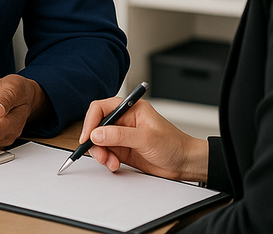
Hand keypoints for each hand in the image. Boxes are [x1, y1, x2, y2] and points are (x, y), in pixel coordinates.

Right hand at [80, 97, 207, 182]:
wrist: (185, 163)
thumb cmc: (173, 144)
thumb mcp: (146, 138)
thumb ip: (120, 135)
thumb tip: (97, 134)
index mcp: (130, 108)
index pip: (101, 108)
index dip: (91, 121)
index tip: (88, 136)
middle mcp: (124, 120)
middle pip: (97, 126)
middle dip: (95, 141)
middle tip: (100, 154)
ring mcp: (122, 135)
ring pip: (100, 141)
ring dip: (101, 153)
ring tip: (110, 162)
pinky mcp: (123, 149)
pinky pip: (107, 152)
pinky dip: (107, 160)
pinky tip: (114, 165)